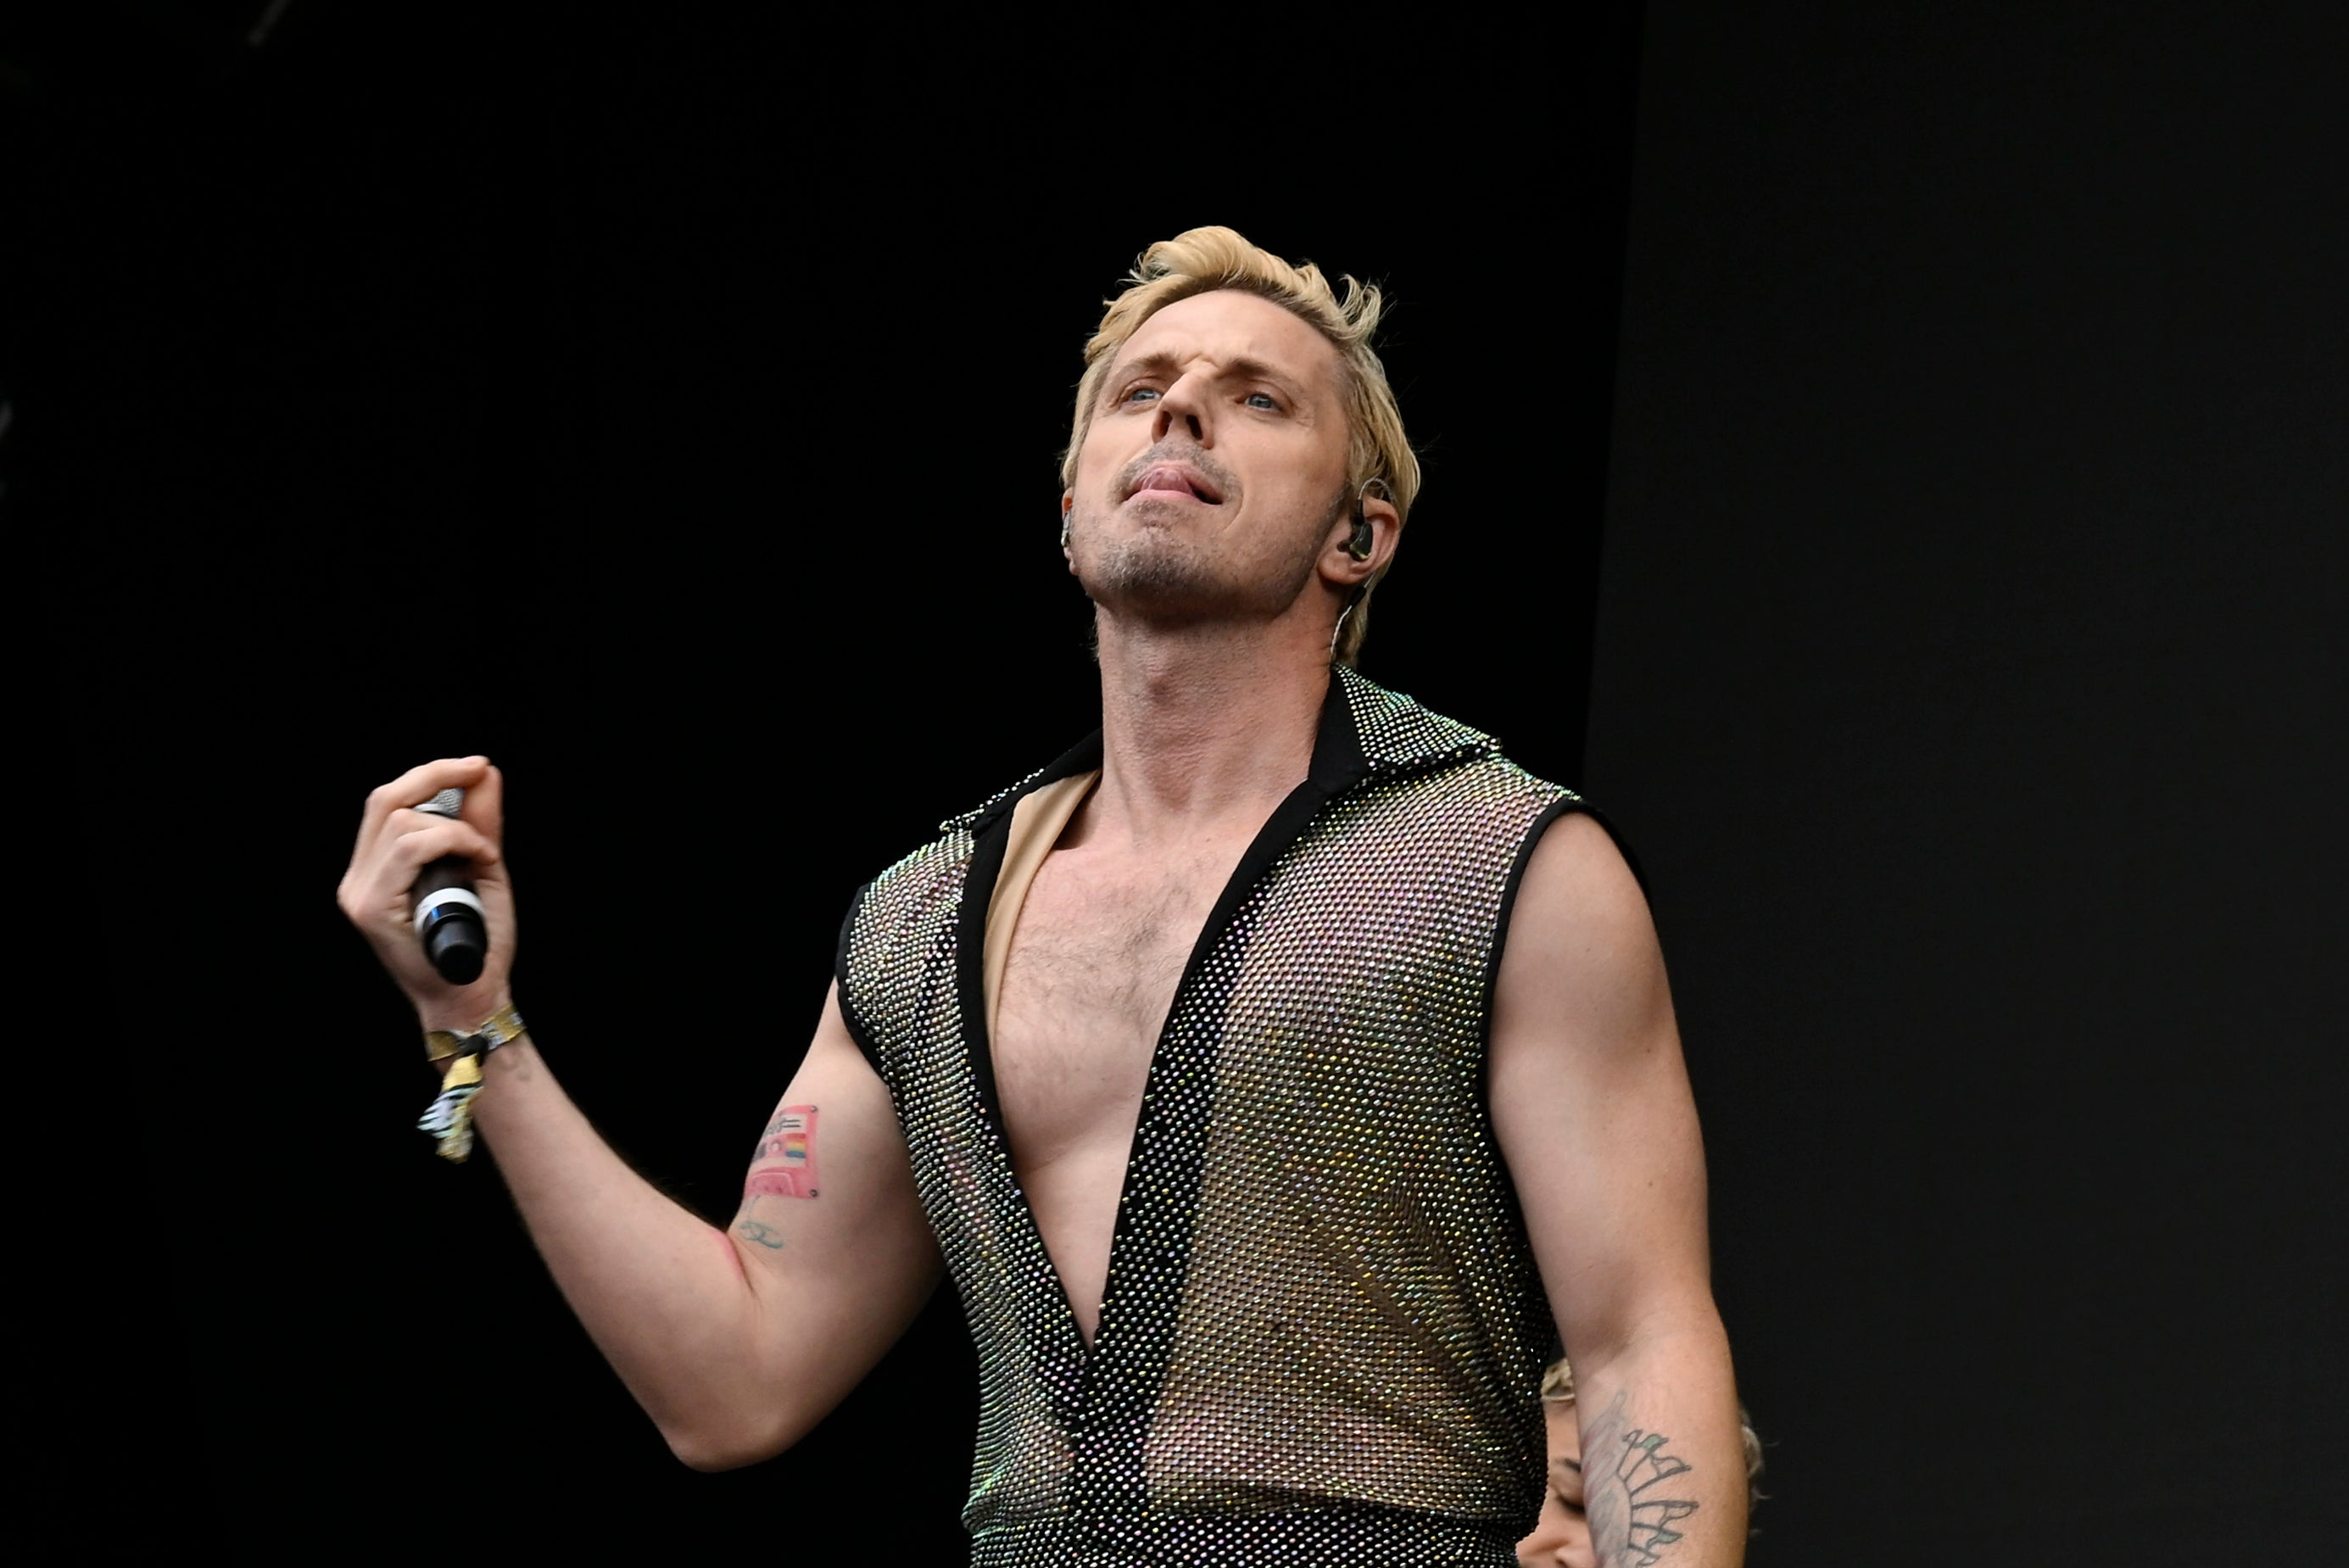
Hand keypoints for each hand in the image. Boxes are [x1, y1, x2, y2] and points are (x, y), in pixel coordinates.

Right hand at [337, 755, 517, 1031]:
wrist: (474, 994)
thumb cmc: (477, 939)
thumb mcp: (481, 869)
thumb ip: (479, 824)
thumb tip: (484, 774)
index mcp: (376, 868)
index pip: (389, 802)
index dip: (430, 775)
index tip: (475, 766)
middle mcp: (359, 879)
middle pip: (385, 800)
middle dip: (435, 775)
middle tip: (478, 769)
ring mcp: (360, 895)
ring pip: (401, 825)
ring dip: (455, 828)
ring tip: (482, 853)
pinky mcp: (372, 909)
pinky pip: (410, 851)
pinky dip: (452, 843)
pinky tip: (477, 860)